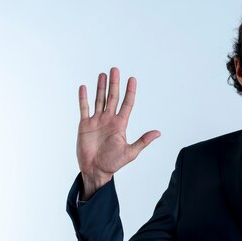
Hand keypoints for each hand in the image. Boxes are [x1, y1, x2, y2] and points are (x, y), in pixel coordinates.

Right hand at [77, 67, 159, 199]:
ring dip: (100, 87)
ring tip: (103, 75)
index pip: (127, 104)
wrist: (95, 170)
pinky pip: (84, 108)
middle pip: (112, 97)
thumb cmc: (113, 163)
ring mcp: (96, 121)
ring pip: (99, 100)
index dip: (130, 91)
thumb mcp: (131, 152)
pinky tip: (84, 87)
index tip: (132, 79)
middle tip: (115, 69)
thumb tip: (158, 133)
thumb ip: (143, 141)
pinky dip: (83, 98)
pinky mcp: (85, 125)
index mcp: (120, 124)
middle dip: (114, 84)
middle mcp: (109, 120)